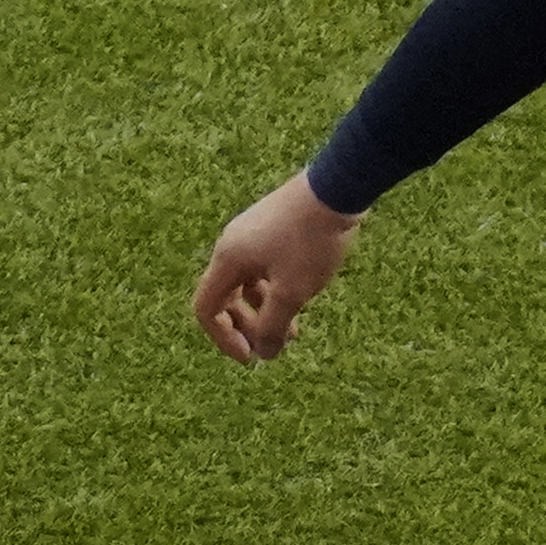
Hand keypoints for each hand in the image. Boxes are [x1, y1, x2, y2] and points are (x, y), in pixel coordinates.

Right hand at [194, 171, 364, 364]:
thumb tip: (264, 354)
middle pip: (226, 297)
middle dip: (249, 326)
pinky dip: (278, 288)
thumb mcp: (293, 292)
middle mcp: (233, 245)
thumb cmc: (311, 241)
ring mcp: (253, 233)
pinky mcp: (275, 226)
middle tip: (277, 345)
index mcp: (227, 261)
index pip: (206, 309)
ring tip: (297, 330)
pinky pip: (266, 267)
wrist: (339, 186)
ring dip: (267, 309)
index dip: (223, 338)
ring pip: (249, 283)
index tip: (251, 358)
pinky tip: (304, 297)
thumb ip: (274, 326)